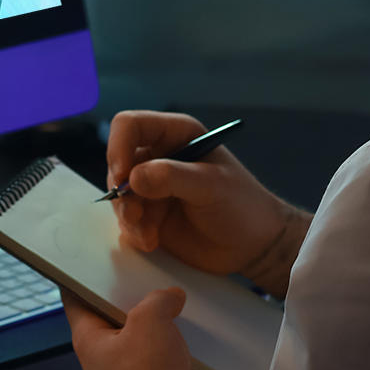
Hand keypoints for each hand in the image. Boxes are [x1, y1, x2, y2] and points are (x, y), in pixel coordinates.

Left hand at [63, 287, 198, 369]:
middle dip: (133, 304)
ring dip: (159, 333)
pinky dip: (176, 359)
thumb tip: (172, 297)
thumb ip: (159, 300)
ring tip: (178, 315)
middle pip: (112, 321)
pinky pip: (160, 368)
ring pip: (140, 345)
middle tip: (149, 285)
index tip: (89, 264)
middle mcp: (100, 359)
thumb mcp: (151, 321)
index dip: (81, 278)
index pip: (74, 298)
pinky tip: (195, 351)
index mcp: (89, 338)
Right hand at [107, 110, 308, 295]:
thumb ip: (172, 178)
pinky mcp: (149, 215)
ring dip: (128, 216)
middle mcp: (158, 157)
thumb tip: (133, 178)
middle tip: (136, 214)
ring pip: (118, 195)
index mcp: (175, 135)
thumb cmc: (241, 204)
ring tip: (150, 234)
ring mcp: (151, 187)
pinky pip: (125, 220)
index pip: (130, 125)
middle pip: (117, 163)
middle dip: (122, 191)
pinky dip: (134, 232)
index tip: (123, 176)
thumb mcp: (211, 185)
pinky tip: (153, 242)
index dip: (118, 146)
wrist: (252, 244)